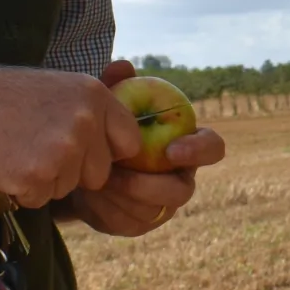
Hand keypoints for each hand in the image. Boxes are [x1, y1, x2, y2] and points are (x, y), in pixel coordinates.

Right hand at [0, 63, 141, 205]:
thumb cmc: (2, 97)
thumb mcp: (57, 87)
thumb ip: (93, 110)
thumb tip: (130, 136)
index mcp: (94, 95)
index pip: (129, 142)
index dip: (107, 152)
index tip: (85, 151)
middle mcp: (84, 122)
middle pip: (100, 173)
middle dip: (74, 170)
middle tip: (37, 147)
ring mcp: (61, 151)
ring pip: (69, 188)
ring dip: (46, 179)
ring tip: (18, 149)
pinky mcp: (35, 177)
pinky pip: (41, 200)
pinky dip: (23, 191)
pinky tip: (5, 163)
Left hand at [51, 59, 225, 234]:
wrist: (77, 163)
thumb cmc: (104, 128)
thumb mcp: (106, 104)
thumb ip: (115, 84)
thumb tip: (123, 67)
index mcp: (184, 144)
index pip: (212, 147)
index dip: (199, 151)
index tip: (172, 150)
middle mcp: (179, 177)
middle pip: (183, 191)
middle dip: (151, 186)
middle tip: (118, 175)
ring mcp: (160, 205)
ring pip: (152, 209)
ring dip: (122, 196)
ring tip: (94, 179)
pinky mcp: (138, 223)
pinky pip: (128, 222)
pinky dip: (106, 208)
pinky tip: (88, 193)